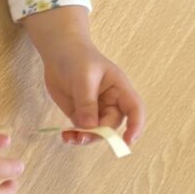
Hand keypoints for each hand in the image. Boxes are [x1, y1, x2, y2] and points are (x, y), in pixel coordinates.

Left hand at [26, 7, 145, 144]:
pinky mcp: (81, 116)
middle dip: (99, 134)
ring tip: (70, 137)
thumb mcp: (84, 78)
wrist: (59, 53)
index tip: (127, 140)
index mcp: (120, 90)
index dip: (135, 126)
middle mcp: (111, 103)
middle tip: (81, 136)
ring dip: (85, 138)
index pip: (134, 110)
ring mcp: (96, 111)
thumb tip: (89, 128)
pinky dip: (74, 136)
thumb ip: (87, 103)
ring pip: (96, 132)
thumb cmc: (78, 59)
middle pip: (111, 126)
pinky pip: (81, 131)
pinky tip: (66, 136)